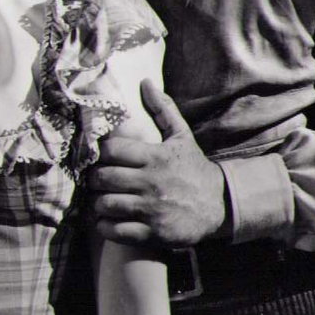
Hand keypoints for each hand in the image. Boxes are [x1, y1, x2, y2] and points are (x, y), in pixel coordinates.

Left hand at [87, 81, 224, 247]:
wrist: (219, 204)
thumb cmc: (194, 168)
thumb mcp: (181, 136)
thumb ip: (162, 110)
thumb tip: (145, 82)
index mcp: (155, 157)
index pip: (111, 151)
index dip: (99, 154)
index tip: (99, 158)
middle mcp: (151, 182)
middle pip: (102, 178)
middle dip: (94, 180)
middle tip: (96, 180)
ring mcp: (151, 210)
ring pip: (105, 205)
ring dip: (98, 203)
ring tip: (101, 200)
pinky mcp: (152, 233)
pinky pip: (116, 231)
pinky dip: (105, 227)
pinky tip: (108, 221)